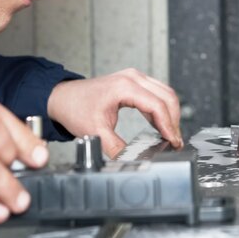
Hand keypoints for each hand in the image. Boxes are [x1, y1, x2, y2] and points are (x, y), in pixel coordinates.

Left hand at [47, 69, 182, 156]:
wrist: (63, 97)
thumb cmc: (75, 108)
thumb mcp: (95, 131)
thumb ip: (115, 147)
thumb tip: (130, 160)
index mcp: (125, 87)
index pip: (157, 105)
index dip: (168, 125)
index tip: (173, 141)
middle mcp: (133, 78)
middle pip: (167, 97)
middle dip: (174, 120)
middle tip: (175, 141)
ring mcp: (134, 78)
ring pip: (165, 93)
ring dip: (171, 114)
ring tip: (171, 135)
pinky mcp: (134, 82)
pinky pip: (156, 93)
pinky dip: (163, 108)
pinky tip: (161, 125)